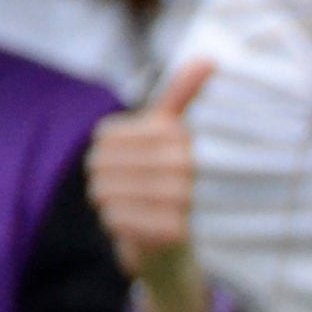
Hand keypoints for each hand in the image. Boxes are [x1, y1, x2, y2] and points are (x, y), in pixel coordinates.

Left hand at [89, 60, 214, 311]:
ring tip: (132, 211)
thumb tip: (210, 59)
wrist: (178, 252)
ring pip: (104, 190)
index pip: (105, 137)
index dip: (105, 154)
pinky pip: (113, 218)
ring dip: (109, 204)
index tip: (130, 166)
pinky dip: (117, 226)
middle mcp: (185, 166)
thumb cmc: (168, 188)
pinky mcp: (172, 233)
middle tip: (128, 194)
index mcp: (179, 138)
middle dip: (104, 181)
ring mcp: (181, 201)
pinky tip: (137, 230)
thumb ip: (182, 98)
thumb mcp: (172, 138)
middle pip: (101, 163)